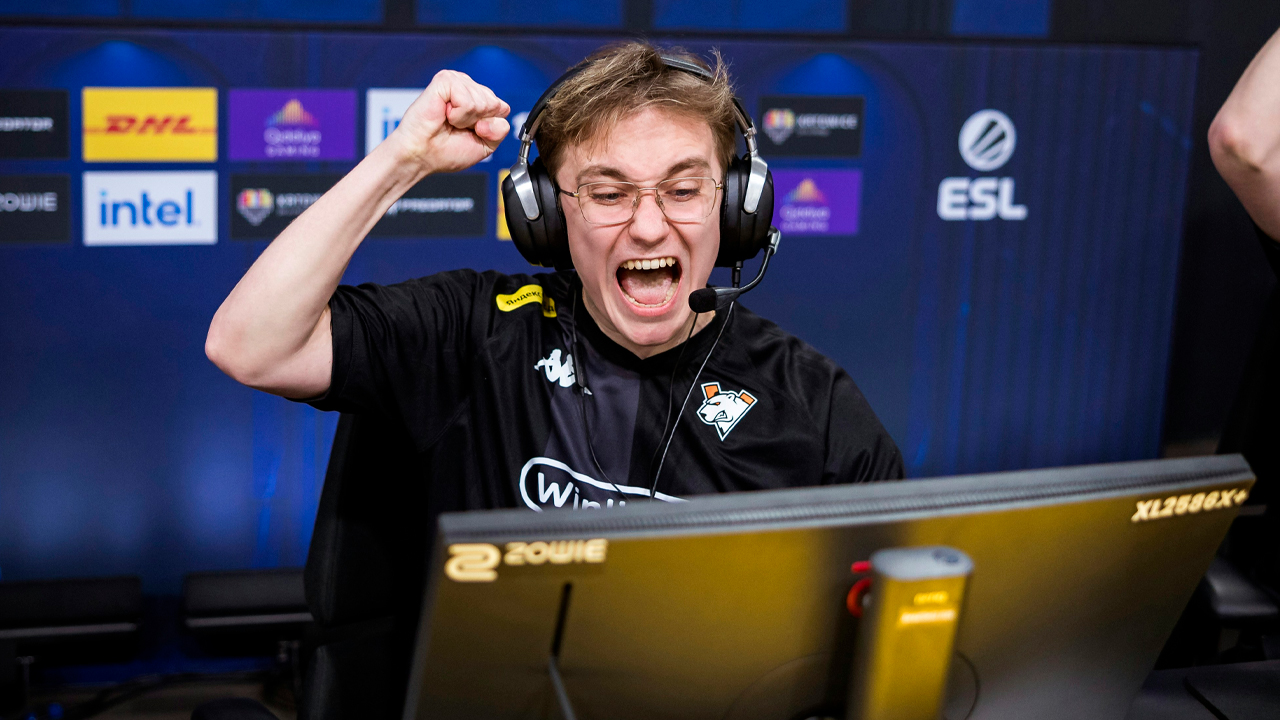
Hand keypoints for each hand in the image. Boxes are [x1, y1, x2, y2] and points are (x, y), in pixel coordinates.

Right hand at [389, 70, 510, 174]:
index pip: (503, 109)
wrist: (422, 156)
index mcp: (479, 100)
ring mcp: (458, 82)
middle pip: (495, 105)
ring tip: (450, 121)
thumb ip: (500, 129)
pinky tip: (445, 114)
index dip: (490, 128)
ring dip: (466, 120)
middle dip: (479, 123)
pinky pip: (468, 101)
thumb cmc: (446, 151)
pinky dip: (458, 115)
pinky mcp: (446, 80)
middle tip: (457, 127)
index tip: (470, 133)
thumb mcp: (485, 145)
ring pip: (483, 103)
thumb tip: (500, 110)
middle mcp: (470, 88)